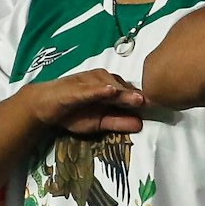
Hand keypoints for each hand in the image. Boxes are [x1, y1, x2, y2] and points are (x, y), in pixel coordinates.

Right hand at [21, 69, 146, 135]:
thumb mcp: (99, 123)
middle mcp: (102, 80)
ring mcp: (89, 82)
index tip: (159, 105)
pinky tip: (110, 91)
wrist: (45, 107)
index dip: (142, 100)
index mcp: (109, 88)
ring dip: (123, 92)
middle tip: (153, 102)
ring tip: (137, 99)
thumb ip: (119, 123)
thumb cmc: (73, 112)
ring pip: (110, 85)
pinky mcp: (76, 87)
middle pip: (123, 88)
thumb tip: (140, 125)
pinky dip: (100, 89)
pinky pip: (90, 88)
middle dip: (137, 95)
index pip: (129, 93)